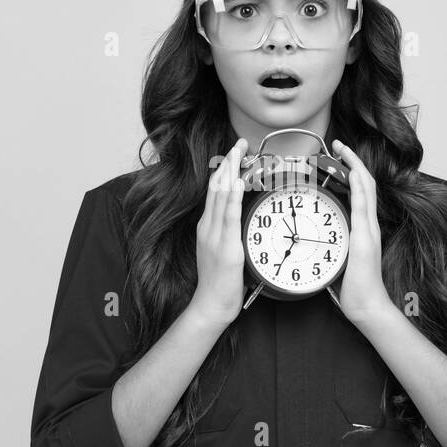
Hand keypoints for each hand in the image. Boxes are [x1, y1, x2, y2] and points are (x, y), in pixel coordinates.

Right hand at [188, 137, 247, 327]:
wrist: (210, 304)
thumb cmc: (218, 281)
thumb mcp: (219, 250)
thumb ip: (226, 232)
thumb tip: (239, 217)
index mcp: (207, 226)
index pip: (214, 191)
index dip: (223, 169)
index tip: (234, 153)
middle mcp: (208, 226)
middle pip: (216, 187)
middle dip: (228, 163)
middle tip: (239, 143)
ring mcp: (215, 235)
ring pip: (221, 197)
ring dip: (230, 172)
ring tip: (238, 152)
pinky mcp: (225, 247)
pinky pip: (229, 217)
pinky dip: (232, 197)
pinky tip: (236, 182)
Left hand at [331, 139, 393, 325]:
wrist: (367, 306)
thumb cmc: (353, 288)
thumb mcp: (340, 259)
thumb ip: (331, 245)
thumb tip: (313, 239)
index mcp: (364, 229)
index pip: (360, 193)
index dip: (352, 172)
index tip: (339, 158)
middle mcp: (370, 225)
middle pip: (365, 183)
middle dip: (353, 161)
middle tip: (339, 144)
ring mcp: (369, 230)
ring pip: (366, 188)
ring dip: (355, 165)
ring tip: (343, 149)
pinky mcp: (365, 238)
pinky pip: (362, 206)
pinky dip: (358, 186)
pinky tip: (352, 173)